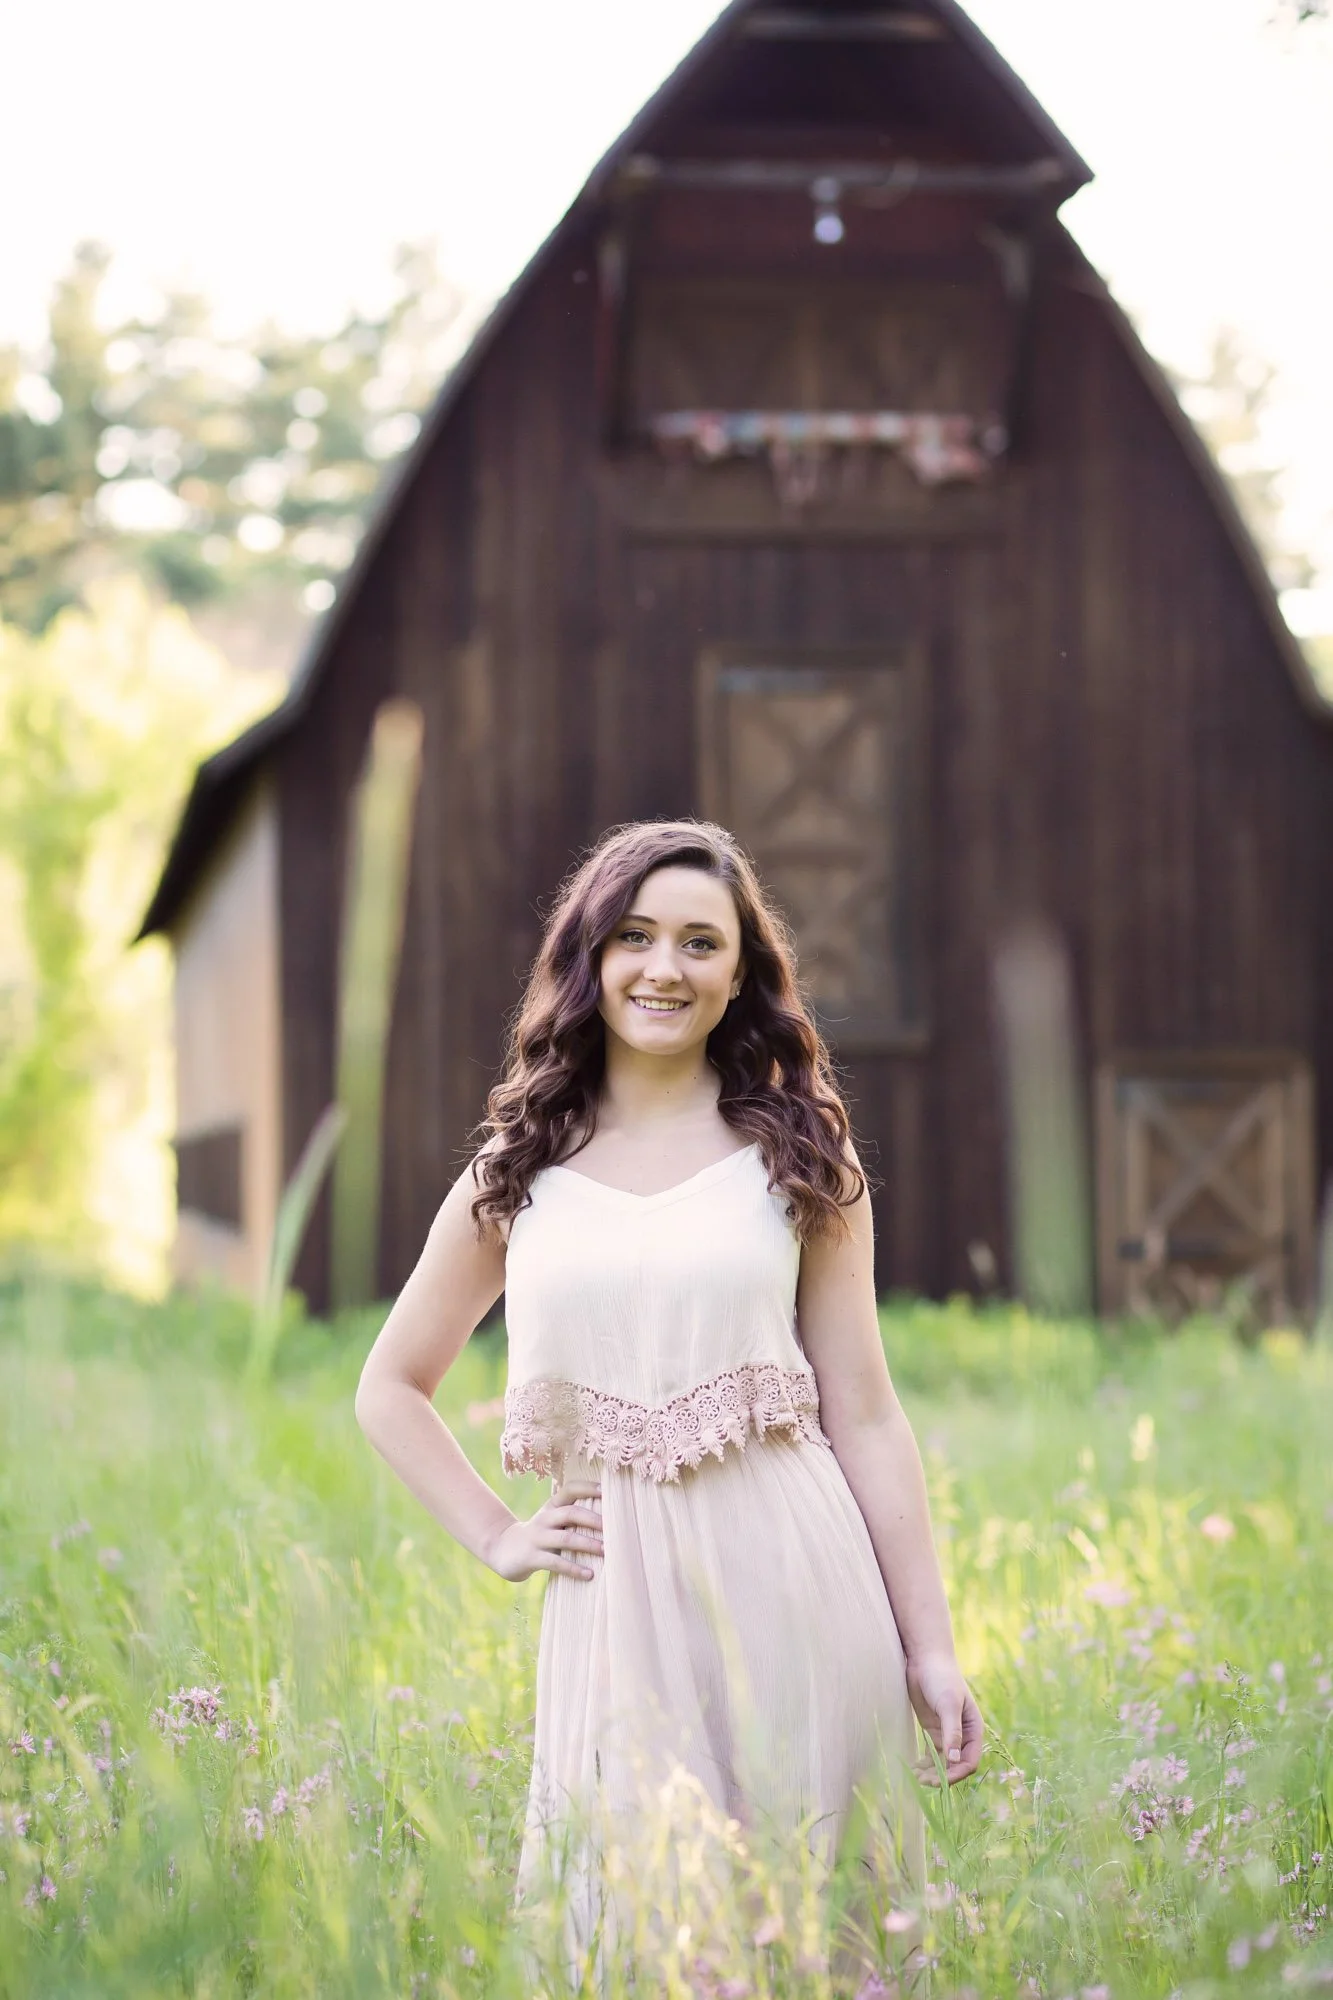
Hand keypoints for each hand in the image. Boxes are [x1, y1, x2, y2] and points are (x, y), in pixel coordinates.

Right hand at [486, 1479, 603, 1582]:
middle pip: (570, 1513)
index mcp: (552, 1506)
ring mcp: (538, 1537)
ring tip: (606, 1551)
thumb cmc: (540, 1534)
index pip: (570, 1490)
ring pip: (565, 1538)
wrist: (503, 1549)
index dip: (587, 1488)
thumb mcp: (552, 1520)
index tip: (606, 1490)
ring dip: (588, 1544)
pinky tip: (589, 1574)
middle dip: (593, 1519)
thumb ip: (573, 1516)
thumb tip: (610, 1520)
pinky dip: (574, 1569)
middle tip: (614, 1528)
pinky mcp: (532, 1557)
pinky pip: (556, 1563)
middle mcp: (545, 1518)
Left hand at [906, 1649, 982, 1784]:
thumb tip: (954, 1760)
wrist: (925, 1660)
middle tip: (924, 1782)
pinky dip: (924, 1764)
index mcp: (973, 1730)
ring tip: (916, 1777)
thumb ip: (952, 1732)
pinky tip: (913, 1769)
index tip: (939, 1780)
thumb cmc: (942, 1678)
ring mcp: (946, 1734)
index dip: (956, 1774)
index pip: (969, 1761)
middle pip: (955, 1766)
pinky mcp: (932, 1731)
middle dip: (942, 1776)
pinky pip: (931, 1754)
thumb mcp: (948, 1704)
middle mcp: (962, 1736)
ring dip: (932, 1773)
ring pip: (942, 1763)